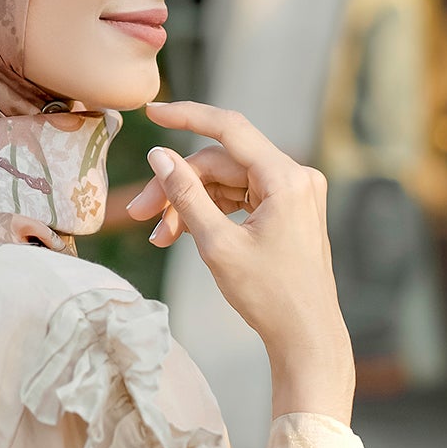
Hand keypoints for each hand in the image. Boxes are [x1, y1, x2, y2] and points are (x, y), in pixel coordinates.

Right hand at [127, 101, 354, 382]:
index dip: (187, 116)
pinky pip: (240, 198)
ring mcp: (294, 193)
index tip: (153, 111)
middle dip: (178, 186)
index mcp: (286, 178)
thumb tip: (159, 156)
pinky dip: (211, 213)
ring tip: (160, 236)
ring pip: (227, 182)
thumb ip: (186, 195)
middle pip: (222, 163)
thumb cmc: (268, 296)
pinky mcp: (288, 209)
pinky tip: (182, 235)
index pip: (229, 129)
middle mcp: (295, 177)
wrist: (306, 335)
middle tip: (140, 214)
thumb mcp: (217, 245)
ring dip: (190, 204)